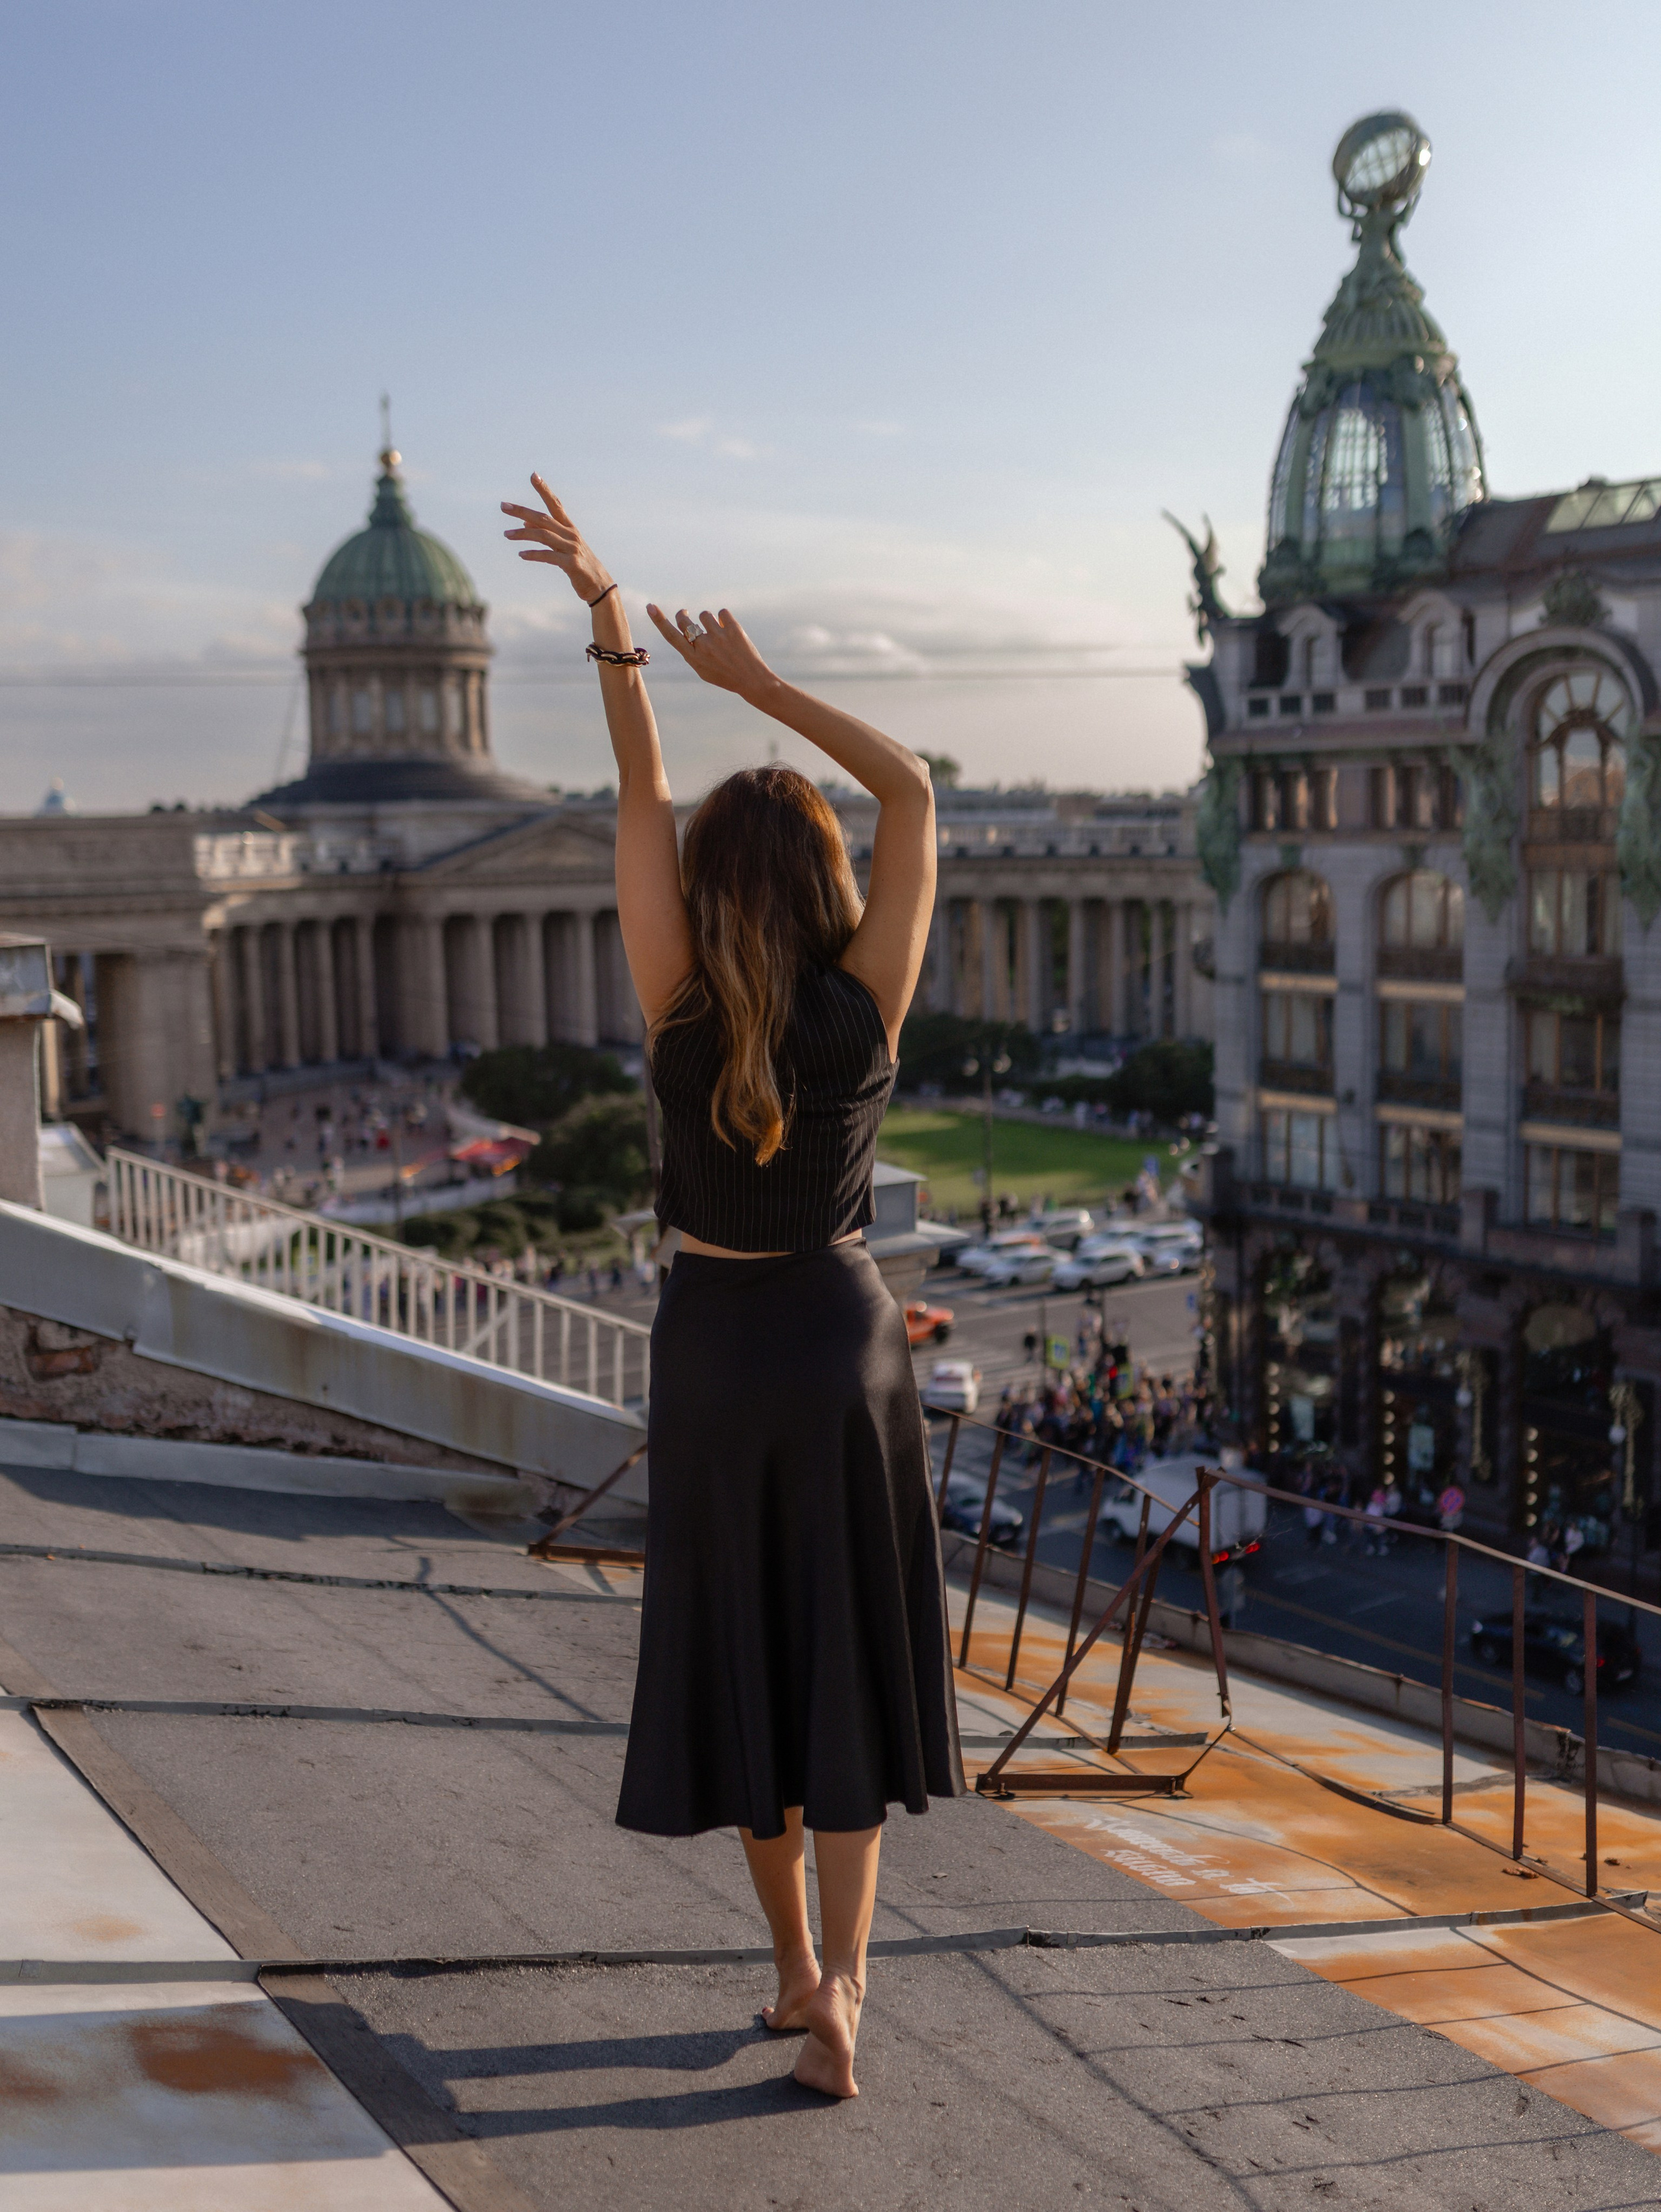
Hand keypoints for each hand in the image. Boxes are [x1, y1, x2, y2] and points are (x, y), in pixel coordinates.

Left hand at [501, 475, 611, 604]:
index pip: (555, 504)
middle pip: (543, 518)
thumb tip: (526, 522)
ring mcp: (572, 548)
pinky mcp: (571, 564)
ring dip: (522, 534)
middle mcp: (571, 534)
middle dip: (522, 511)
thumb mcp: (562, 546)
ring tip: (506, 534)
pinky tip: (521, 555)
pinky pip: (548, 556)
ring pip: (543, 536)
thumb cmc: (579, 565)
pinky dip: (534, 554)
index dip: (544, 490)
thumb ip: (546, 533)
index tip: (533, 475)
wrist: (599, 586)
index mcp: (569, 527)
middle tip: (503, 506)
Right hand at [645, 604, 776, 699]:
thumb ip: (692, 652)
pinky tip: (730, 630)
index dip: (659, 620)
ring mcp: (718, 637)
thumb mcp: (703, 670)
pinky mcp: (733, 629)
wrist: (752, 680)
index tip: (650, 606)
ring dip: (710, 620)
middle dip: (683, 614)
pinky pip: (722, 612)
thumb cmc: (726, 676)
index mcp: (693, 658)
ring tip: (720, 633)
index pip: (671, 636)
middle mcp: (703, 646)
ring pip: (705, 614)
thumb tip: (687, 632)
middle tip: (686, 613)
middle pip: (684, 620)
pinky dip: (725, 619)